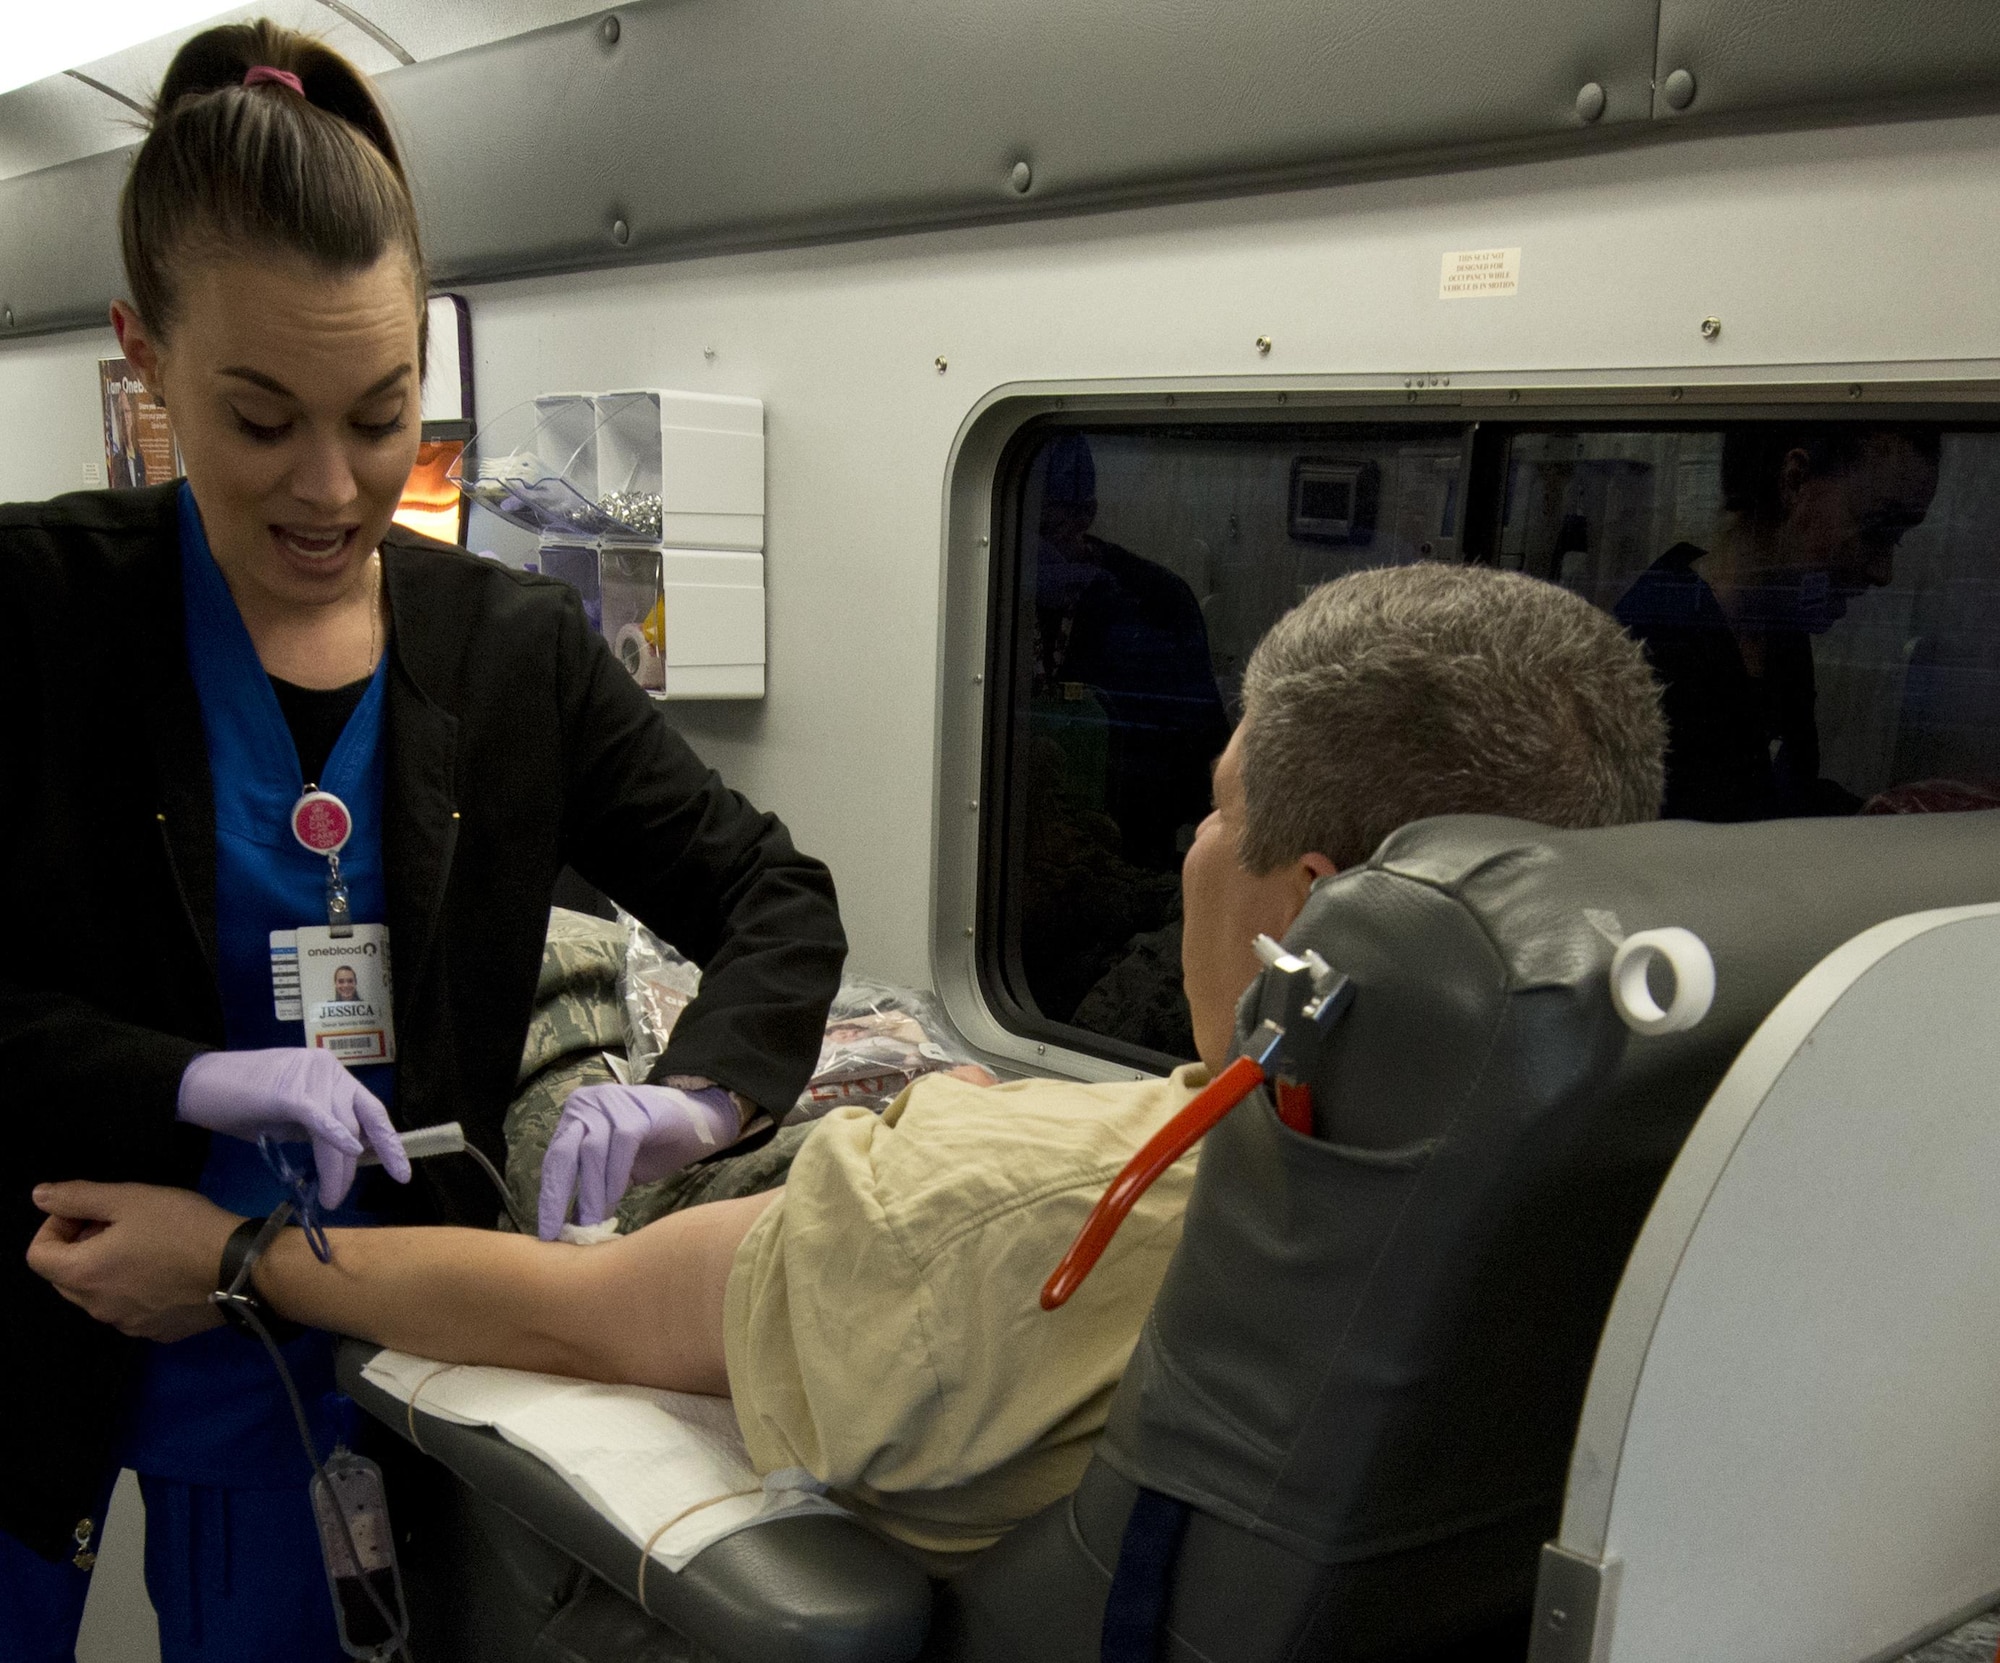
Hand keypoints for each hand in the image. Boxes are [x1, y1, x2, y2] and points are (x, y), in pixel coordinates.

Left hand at [27, 1182, 240, 1341]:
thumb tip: (40, 1196)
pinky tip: (167, 1272)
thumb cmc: (182, 1227)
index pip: (38, 1254)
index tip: (90, 1213)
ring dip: (107, 1270)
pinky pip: (129, 1310)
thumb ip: (79, 1197)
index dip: (56, 1226)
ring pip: (98, 1295)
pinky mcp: (155, 1332)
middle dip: (80, 1248)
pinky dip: (134, 1290)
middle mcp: (95, 1307)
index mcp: (83, 1273)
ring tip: (146, 1247)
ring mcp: (125, 1324)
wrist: (240, 1268)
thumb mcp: (131, 1198)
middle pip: (64, 1277)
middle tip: (118, 1226)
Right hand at [177, 1049, 410, 1206]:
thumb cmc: (240, 1103)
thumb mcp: (291, 1117)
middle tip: (340, 1196)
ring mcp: (311, 1076)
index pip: (370, 1110)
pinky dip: (334, 1136)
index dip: (387, 1142)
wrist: (197, 1085)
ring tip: (329, 1197)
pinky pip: (319, 1117)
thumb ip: (319, 1128)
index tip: (401, 1172)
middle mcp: (329, 1070)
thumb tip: (346, 1156)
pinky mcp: (289, 1088)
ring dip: (337, 1168)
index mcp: (332, 1075)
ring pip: (339, 1128)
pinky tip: (347, 1151)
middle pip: (357, 1123)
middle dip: (354, 1165)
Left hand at [538, 1083, 738, 1239]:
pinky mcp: (639, 1110)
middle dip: (557, 1196)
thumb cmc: (654, 1146)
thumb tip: (571, 1228)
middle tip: (557, 1232)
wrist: (701, 1120)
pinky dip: (616, 1176)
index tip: (545, 1232)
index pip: (554, 1159)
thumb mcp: (615, 1171)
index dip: (549, 1196)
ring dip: (591, 1193)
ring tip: (592, 1223)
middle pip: (563, 1153)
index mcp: (576, 1117)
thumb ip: (592, 1190)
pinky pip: (622, 1146)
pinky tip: (616, 1199)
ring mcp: (613, 1104)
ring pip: (592, 1153)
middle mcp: (588, 1105)